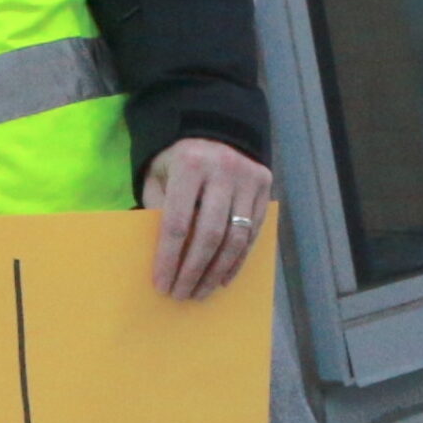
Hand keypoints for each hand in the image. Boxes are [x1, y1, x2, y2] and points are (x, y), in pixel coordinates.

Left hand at [148, 137, 271, 300]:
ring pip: (235, 238)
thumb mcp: (158, 175)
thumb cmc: (177, 158)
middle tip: (181, 295)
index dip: (169, 258)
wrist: (213, 127)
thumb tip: (162, 254)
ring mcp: (247, 178)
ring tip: (201, 292)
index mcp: (189, 164)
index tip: (161, 284)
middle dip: (194, 271)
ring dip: (217, 272)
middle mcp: (222, 170)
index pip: (177, 222)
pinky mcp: (264, 186)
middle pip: (209, 234)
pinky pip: (253, 232)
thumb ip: (158, 208)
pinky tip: (223, 278)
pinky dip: (237, 260)